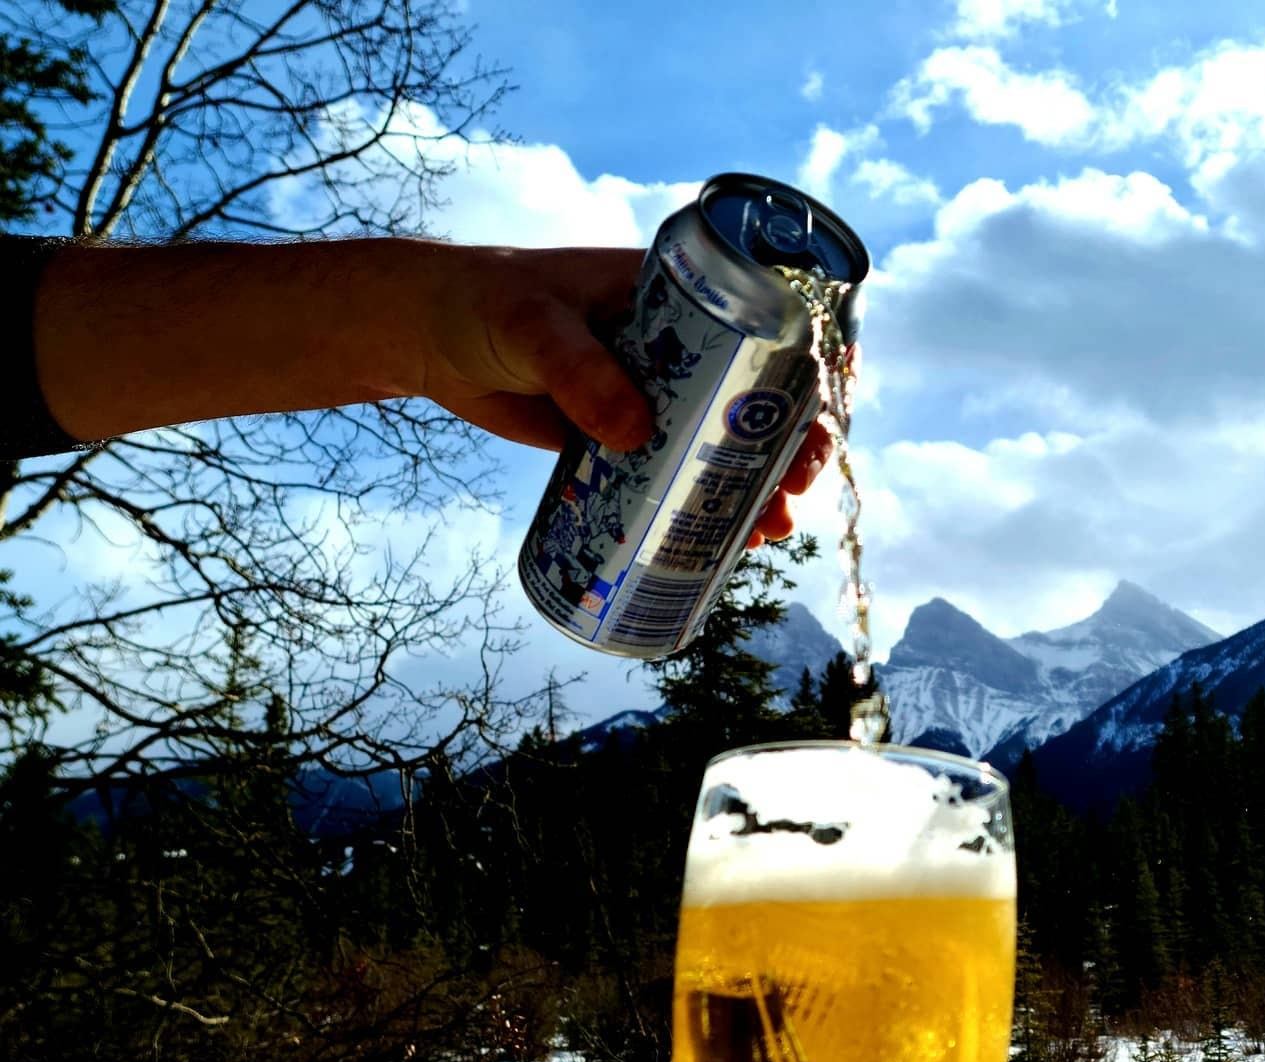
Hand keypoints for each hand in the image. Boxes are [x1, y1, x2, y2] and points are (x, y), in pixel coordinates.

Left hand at [419, 245, 846, 547]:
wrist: (427, 335)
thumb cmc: (485, 303)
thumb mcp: (534, 326)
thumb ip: (580, 372)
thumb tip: (637, 435)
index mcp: (678, 298)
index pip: (765, 333)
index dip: (804, 379)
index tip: (818, 423)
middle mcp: (677, 348)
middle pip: (754, 401)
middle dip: (787, 449)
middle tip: (793, 493)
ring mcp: (651, 397)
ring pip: (719, 446)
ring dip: (750, 488)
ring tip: (769, 531)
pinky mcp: (619, 438)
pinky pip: (671, 475)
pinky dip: (697, 507)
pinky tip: (718, 541)